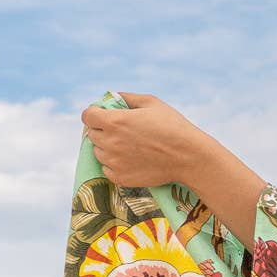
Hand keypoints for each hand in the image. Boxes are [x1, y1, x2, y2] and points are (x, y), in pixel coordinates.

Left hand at [78, 92, 208, 188]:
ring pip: (99, 153)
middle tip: (122, 132)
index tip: (104, 116)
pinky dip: (114, 165)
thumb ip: (127, 98)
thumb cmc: (172, 126)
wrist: (189, 158)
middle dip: (103, 131)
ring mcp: (115, 162)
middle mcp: (110, 142)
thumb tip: (112, 98)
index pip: (87, 116)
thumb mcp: (151, 103)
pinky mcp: (121, 178)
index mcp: (115, 121)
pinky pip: (107, 170)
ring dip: (107, 149)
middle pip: (92, 134)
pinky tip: (130, 160)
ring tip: (129, 147)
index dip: (95, 114)